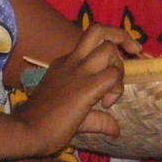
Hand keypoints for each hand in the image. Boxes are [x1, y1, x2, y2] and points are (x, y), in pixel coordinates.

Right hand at [14, 25, 135, 152]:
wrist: (27, 131)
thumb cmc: (44, 125)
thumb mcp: (75, 117)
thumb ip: (98, 120)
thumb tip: (116, 130)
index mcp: (65, 64)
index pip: (90, 43)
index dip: (109, 53)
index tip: (116, 70)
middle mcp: (71, 61)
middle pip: (97, 30)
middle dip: (121, 36)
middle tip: (135, 51)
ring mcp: (77, 72)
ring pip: (108, 49)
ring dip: (119, 67)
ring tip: (114, 88)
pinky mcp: (85, 86)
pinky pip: (112, 75)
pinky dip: (117, 87)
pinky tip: (107, 103)